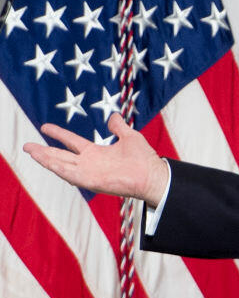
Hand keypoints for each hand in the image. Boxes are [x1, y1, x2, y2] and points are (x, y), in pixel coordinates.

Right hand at [23, 114, 167, 206]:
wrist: (152, 175)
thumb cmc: (144, 159)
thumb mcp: (129, 137)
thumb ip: (118, 127)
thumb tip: (114, 116)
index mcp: (96, 153)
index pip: (71, 141)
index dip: (58, 134)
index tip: (45, 126)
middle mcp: (89, 163)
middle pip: (61, 155)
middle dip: (43, 151)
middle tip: (26, 146)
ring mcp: (89, 172)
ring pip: (61, 165)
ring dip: (45, 159)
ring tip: (31, 151)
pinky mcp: (91, 181)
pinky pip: (71, 174)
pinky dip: (58, 168)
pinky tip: (47, 161)